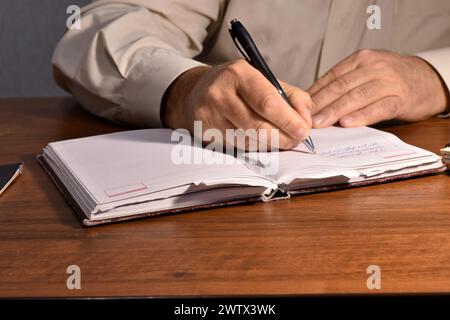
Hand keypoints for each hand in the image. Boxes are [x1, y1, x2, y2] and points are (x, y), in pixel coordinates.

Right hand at [162, 60, 311, 149]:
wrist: (196, 92)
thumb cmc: (238, 86)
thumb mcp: (264, 80)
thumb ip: (292, 97)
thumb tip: (306, 121)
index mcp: (239, 74)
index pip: (268, 103)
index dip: (289, 120)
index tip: (304, 131)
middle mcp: (219, 93)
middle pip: (258, 127)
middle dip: (283, 138)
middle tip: (295, 140)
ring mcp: (209, 116)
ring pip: (249, 142)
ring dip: (270, 145)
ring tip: (278, 138)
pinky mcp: (204, 133)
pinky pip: (237, 148)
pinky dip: (254, 148)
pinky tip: (258, 140)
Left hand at [308, 49, 449, 127]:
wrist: (426, 80)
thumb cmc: (389, 80)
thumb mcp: (366, 72)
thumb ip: (344, 83)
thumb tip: (313, 102)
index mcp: (360, 59)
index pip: (331, 77)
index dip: (314, 94)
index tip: (300, 108)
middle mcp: (373, 67)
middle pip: (341, 87)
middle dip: (321, 104)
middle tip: (306, 119)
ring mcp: (388, 82)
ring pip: (356, 97)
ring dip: (335, 111)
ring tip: (320, 123)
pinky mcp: (400, 98)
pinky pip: (378, 108)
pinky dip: (361, 116)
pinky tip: (347, 123)